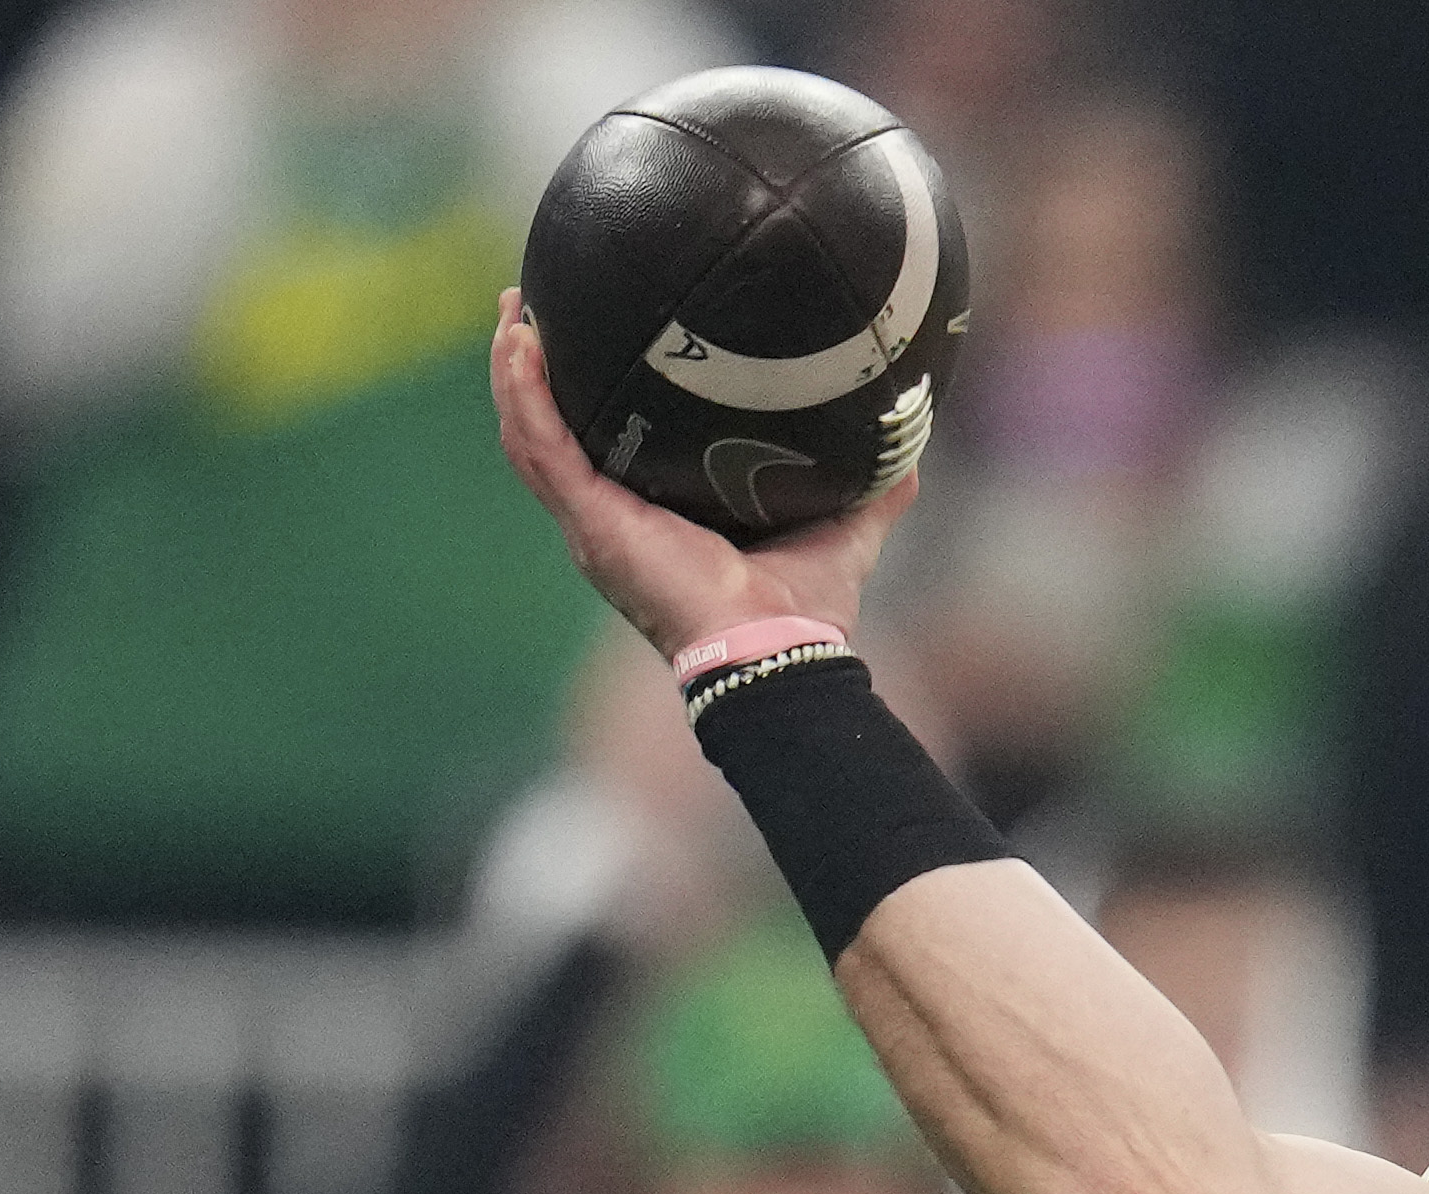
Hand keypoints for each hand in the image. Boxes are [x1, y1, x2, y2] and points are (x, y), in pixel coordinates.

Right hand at [488, 294, 914, 659]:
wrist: (779, 652)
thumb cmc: (804, 611)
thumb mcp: (845, 530)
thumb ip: (874, 490)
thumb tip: (915, 451)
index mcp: (652, 518)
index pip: (605, 447)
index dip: (588, 397)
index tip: (585, 334)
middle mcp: (611, 520)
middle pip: (550, 432)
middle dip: (531, 371)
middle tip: (525, 307)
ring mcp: (595, 523)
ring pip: (530, 434)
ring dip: (515, 372)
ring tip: (513, 313)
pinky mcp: (593, 525)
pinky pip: (541, 448)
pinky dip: (525, 396)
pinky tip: (521, 345)